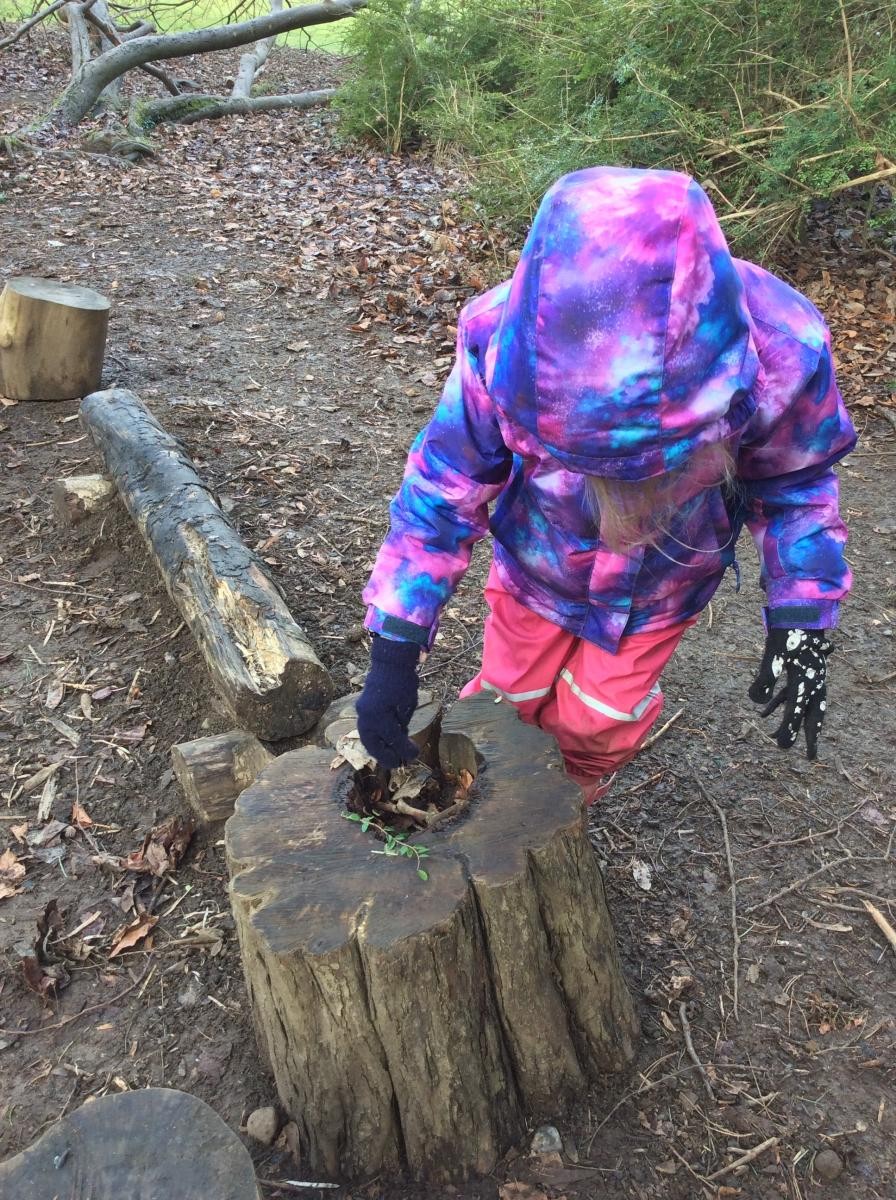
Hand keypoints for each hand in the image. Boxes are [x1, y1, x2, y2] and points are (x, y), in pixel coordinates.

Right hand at [356, 635, 419, 768]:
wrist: (389, 663)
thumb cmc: (402, 682)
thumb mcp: (407, 706)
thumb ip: (401, 725)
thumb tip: (400, 741)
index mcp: (378, 715)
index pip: (392, 740)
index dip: (404, 750)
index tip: (413, 756)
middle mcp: (365, 716)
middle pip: (373, 745)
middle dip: (385, 756)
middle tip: (398, 764)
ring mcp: (361, 713)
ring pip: (367, 738)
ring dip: (378, 749)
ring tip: (391, 757)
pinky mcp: (362, 710)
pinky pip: (367, 730)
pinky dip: (375, 739)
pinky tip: (385, 743)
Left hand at [748, 628, 831, 759]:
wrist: (799, 611)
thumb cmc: (786, 634)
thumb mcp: (772, 655)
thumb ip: (765, 679)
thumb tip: (756, 702)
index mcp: (807, 680)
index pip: (797, 711)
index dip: (790, 730)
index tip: (784, 747)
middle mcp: (813, 682)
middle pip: (812, 714)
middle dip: (807, 735)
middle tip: (810, 757)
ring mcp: (810, 677)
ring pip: (803, 705)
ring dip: (791, 722)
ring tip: (777, 739)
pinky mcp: (801, 672)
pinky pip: (793, 693)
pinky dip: (780, 704)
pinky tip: (763, 714)